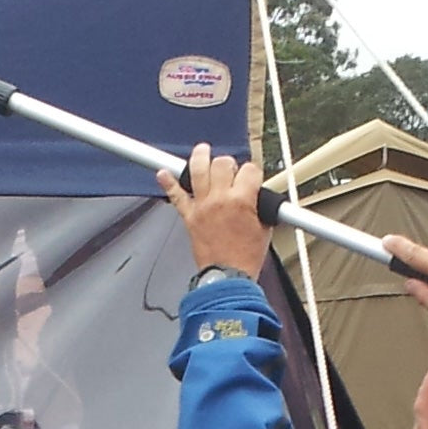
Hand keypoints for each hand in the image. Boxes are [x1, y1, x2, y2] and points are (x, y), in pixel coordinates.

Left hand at [157, 144, 270, 279]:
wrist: (227, 277)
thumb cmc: (245, 258)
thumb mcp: (264, 228)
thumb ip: (260, 207)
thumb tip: (255, 196)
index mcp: (242, 200)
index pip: (249, 170)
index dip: (252, 172)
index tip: (251, 177)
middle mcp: (219, 199)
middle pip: (222, 163)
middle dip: (229, 164)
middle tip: (230, 171)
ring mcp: (202, 206)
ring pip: (197, 170)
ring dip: (199, 157)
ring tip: (202, 151)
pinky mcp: (189, 217)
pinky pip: (176, 196)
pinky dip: (168, 183)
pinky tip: (163, 173)